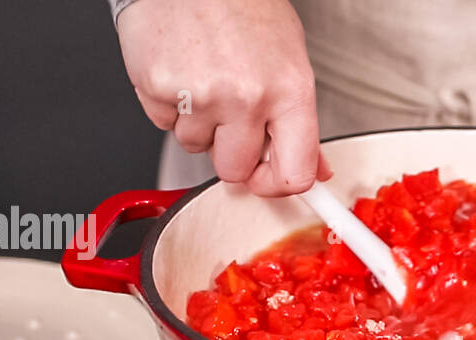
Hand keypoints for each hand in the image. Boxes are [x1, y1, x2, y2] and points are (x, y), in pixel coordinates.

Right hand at [117, 0, 329, 195]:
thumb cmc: (242, 6)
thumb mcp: (288, 59)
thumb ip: (299, 122)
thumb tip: (315, 170)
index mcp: (290, 91)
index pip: (294, 174)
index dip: (276, 185)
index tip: (268, 181)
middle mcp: (248, 97)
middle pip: (235, 171)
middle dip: (230, 152)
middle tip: (229, 116)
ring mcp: (202, 95)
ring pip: (195, 147)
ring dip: (198, 123)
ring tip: (205, 78)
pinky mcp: (160, 87)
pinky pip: (164, 123)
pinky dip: (170, 104)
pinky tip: (182, 70)